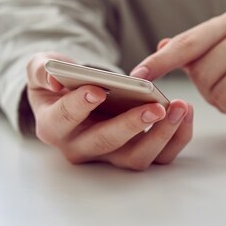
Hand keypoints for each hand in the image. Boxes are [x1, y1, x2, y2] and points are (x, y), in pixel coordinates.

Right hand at [25, 52, 193, 169]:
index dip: (79, 106)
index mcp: (53, 126)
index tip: (98, 89)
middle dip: (131, 126)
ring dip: (161, 135)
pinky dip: (176, 137)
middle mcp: (79, 147)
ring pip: (136, 157)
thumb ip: (41, 70)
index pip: (64, 120)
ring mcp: (108, 155)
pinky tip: (185, 112)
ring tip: (178, 106)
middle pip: (105, 144)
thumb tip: (54, 80)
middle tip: (154, 107)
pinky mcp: (133, 153)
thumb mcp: (41, 68)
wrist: (73, 95)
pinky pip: (159, 155)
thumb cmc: (58, 82)